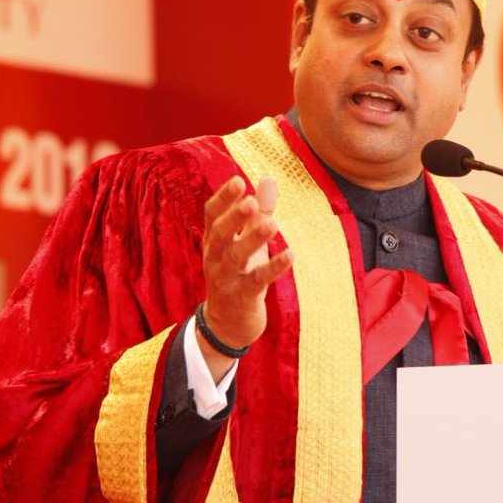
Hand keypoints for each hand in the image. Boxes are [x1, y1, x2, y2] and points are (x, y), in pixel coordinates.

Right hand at [199, 175, 293, 365]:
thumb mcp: (246, 240)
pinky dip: (274, 268)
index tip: (238, 181)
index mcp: (214, 240)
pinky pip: (258, 281)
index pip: (212, 215)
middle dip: (234, 217)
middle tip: (250, 201)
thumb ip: (259, 211)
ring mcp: (226, 278)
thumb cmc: (239, 273)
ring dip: (253, 240)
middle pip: (220, 234)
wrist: (227, 324)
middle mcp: (215, 257)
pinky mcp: (243, 297)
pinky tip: (291, 255)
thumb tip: (268, 178)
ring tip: (271, 224)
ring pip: (236, 258)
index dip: (223, 198)